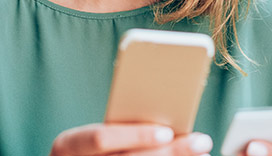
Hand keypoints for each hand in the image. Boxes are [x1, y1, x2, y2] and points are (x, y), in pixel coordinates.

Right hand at [50, 123, 213, 155]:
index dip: (134, 135)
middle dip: (170, 152)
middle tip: (202, 141)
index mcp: (69, 145)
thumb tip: (167, 118)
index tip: (166, 132)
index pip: (101, 139)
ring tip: (203, 153)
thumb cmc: (91, 148)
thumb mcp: (94, 135)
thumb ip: (120, 126)